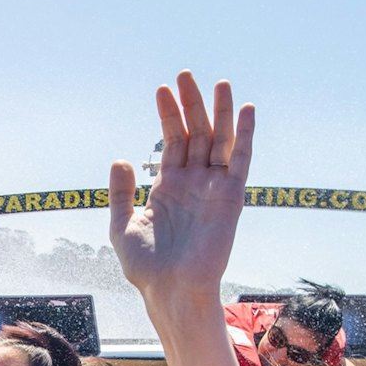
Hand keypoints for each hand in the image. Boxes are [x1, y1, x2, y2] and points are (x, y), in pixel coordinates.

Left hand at [109, 71, 251, 309]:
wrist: (170, 290)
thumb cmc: (146, 267)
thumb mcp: (122, 226)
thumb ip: (120, 193)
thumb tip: (120, 159)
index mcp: (169, 187)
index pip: (172, 141)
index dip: (168, 115)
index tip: (162, 89)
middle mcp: (194, 184)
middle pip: (196, 134)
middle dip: (192, 105)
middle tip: (185, 75)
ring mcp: (213, 189)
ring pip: (220, 141)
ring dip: (221, 112)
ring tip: (218, 82)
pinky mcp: (231, 198)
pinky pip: (240, 161)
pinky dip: (245, 135)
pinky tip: (246, 109)